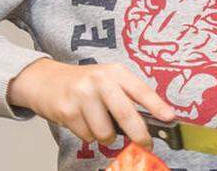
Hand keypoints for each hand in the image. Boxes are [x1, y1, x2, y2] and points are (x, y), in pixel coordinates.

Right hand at [7, 58, 174, 147]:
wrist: (46, 80)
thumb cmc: (85, 83)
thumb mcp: (109, 80)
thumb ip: (128, 96)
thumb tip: (155, 119)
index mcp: (115, 72)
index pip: (141, 90)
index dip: (157, 105)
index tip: (170, 117)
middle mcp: (100, 81)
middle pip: (126, 113)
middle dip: (139, 134)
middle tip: (146, 143)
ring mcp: (82, 95)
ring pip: (105, 132)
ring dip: (106, 136)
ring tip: (100, 123)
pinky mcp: (67, 111)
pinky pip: (87, 136)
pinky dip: (88, 135)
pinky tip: (82, 120)